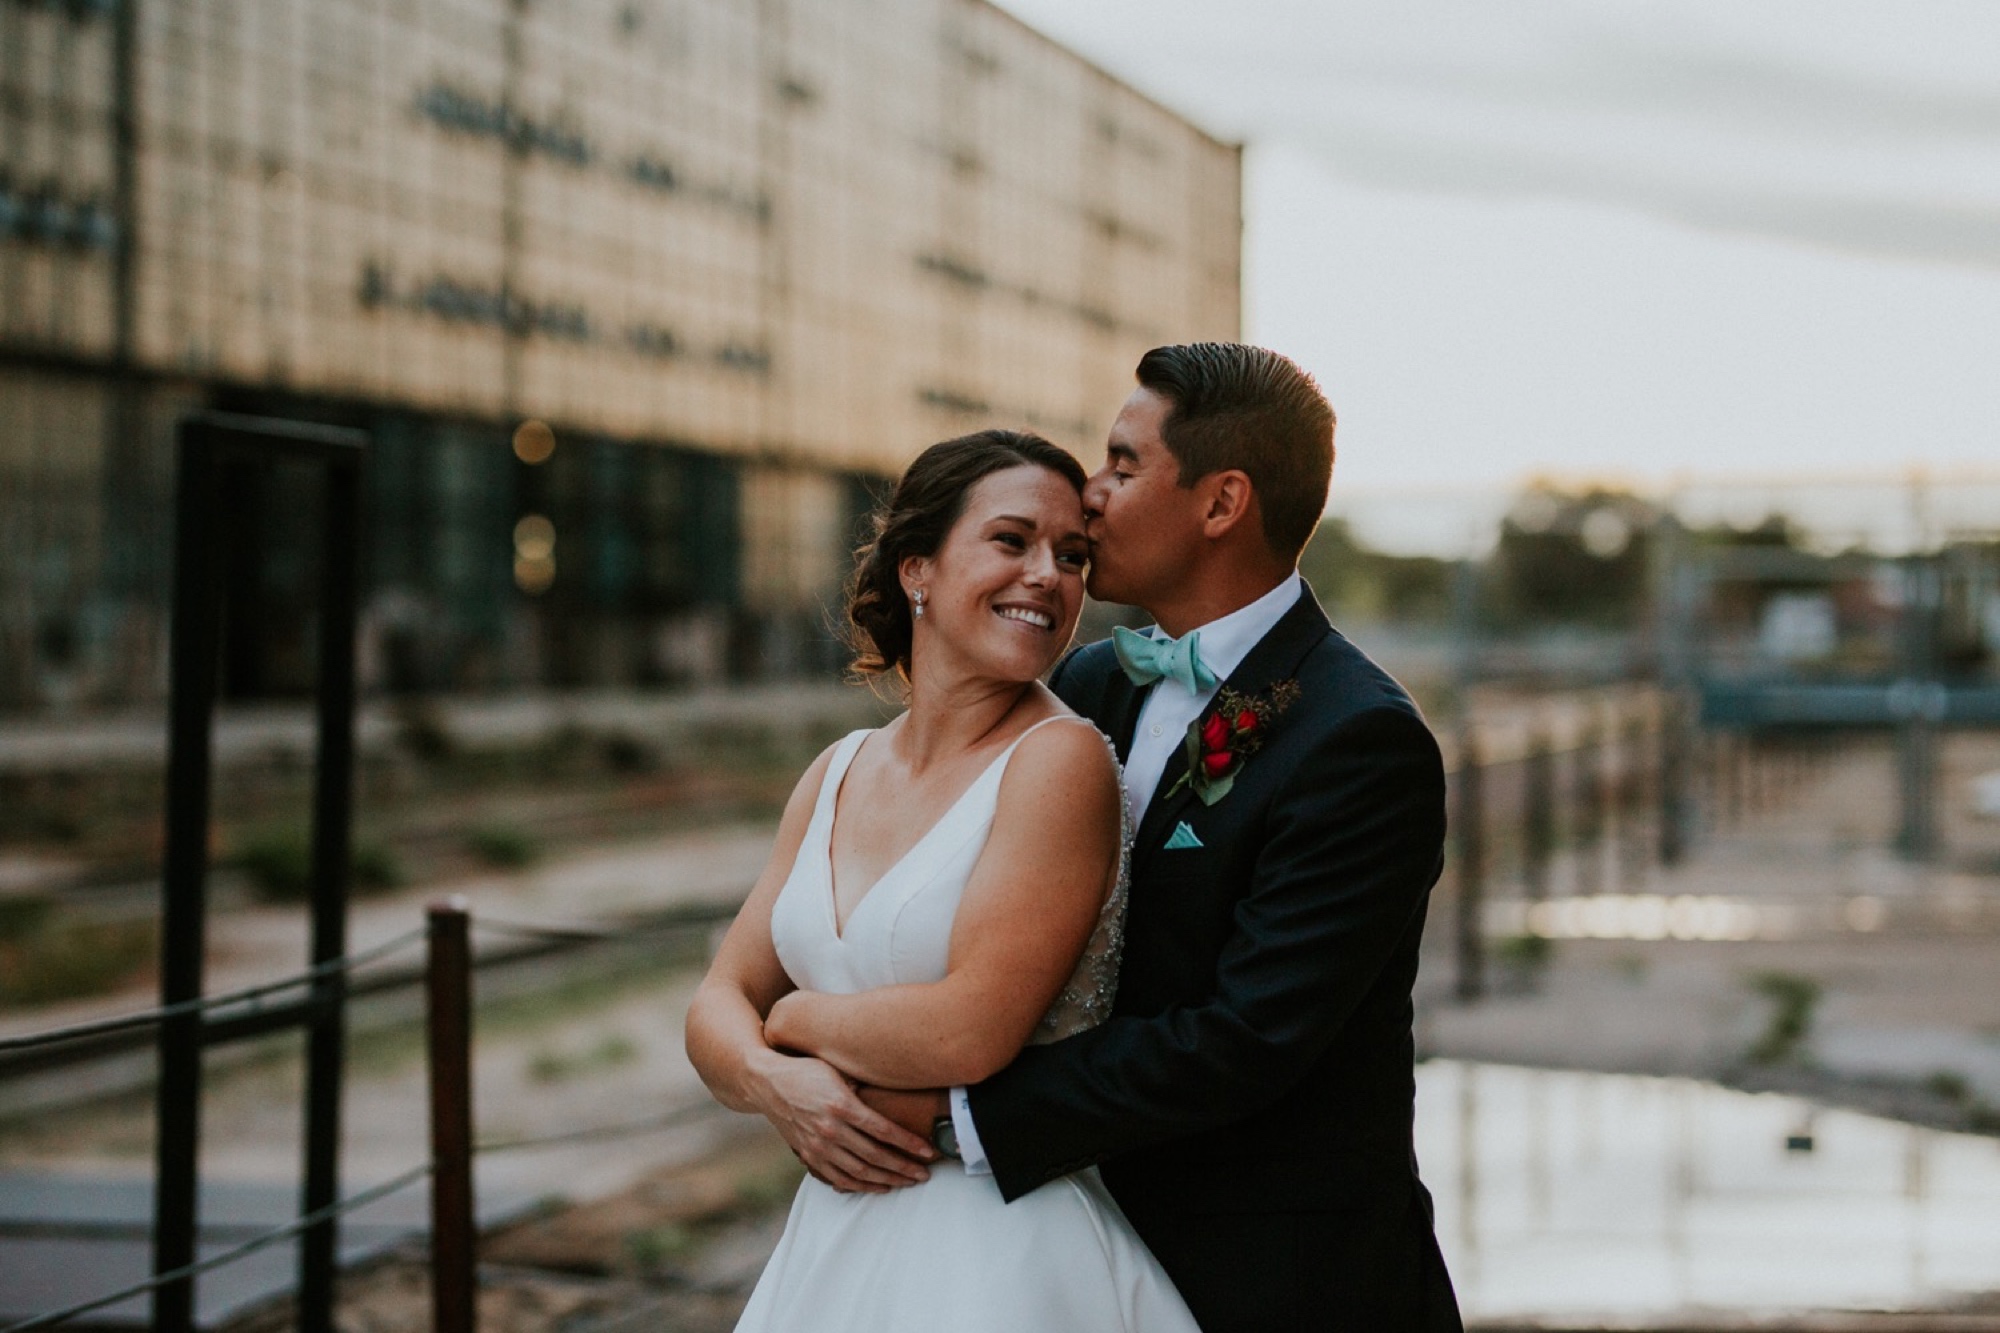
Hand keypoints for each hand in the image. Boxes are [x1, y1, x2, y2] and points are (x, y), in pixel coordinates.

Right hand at [748, 1051, 935, 1192]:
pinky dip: (862, 1185)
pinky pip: (840, 1178)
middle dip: (904, 1167)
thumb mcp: (837, 1068)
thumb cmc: (808, 1070)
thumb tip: (897, 1085)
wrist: (768, 1083)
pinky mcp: (809, 1155)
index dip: (909, 1143)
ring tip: (908, 1182)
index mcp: (841, 1105)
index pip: (883, 1130)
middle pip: (875, 1155)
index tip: (929, 1152)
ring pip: (860, 1171)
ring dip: (887, 1179)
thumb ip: (863, 1083)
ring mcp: (818, 1145)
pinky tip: (880, 1186)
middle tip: (925, 1174)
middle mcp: (830, 1129)